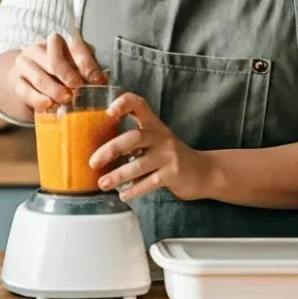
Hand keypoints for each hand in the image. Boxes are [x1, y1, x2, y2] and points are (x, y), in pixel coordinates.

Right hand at [12, 31, 106, 110]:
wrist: (30, 79)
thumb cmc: (61, 71)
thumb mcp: (76, 65)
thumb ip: (87, 69)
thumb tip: (102, 79)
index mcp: (60, 41)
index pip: (75, 47)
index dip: (87, 64)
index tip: (98, 80)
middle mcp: (39, 48)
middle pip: (55, 61)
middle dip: (68, 76)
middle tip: (78, 89)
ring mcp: (25, 64)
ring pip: (40, 78)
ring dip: (55, 90)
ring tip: (67, 100)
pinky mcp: (16, 81)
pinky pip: (26, 91)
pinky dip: (38, 99)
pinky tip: (49, 105)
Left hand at [89, 93, 212, 201]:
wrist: (204, 171)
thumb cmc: (171, 155)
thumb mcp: (156, 139)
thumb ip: (133, 139)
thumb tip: (98, 149)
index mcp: (154, 125)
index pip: (140, 105)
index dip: (124, 104)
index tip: (108, 112)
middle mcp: (161, 137)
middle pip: (134, 137)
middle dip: (111, 149)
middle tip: (93, 162)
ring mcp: (169, 156)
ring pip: (139, 164)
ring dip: (118, 175)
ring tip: (103, 183)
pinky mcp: (174, 174)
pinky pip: (149, 183)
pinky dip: (134, 190)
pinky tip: (123, 194)